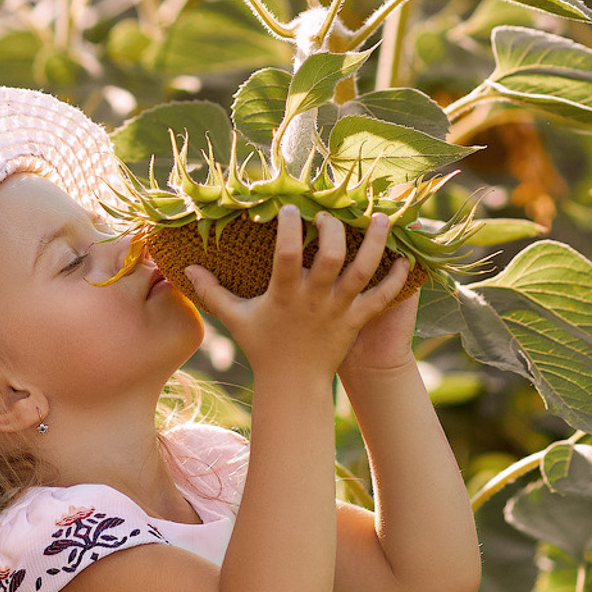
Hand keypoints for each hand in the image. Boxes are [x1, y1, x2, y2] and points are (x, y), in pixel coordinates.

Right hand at [182, 207, 414, 387]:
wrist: (293, 384)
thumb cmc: (264, 347)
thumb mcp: (236, 318)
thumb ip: (212, 292)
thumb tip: (185, 269)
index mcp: (284, 295)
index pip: (286, 255)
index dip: (289, 228)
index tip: (291, 207)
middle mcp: (314, 299)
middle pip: (330, 259)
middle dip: (334, 231)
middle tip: (331, 214)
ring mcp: (339, 310)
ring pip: (362, 272)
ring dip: (376, 244)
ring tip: (382, 218)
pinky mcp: (357, 320)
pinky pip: (382, 298)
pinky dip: (396, 279)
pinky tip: (406, 259)